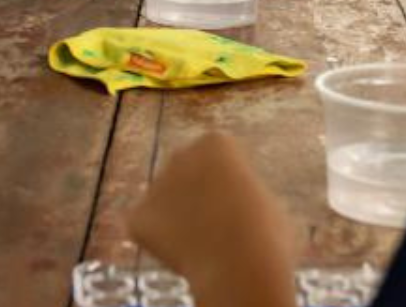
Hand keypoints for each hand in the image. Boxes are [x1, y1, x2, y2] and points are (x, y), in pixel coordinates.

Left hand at [128, 133, 297, 305]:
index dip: (229, 181)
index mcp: (216, 142)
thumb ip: (246, 193)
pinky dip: (157, 242)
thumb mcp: (268, 200)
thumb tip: (242, 206)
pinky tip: (180, 254)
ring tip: (199, 243)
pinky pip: (146, 228)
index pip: (217, 156)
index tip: (239, 201)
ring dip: (175, 216)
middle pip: (185, 171)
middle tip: (213, 221)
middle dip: (194, 191)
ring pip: (165, 201)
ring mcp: (154, 185)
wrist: (238, 263)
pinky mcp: (137, 217)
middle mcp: (179, 155)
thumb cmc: (266, 231)